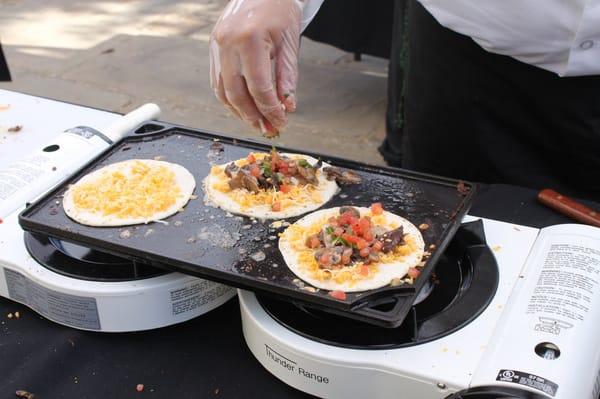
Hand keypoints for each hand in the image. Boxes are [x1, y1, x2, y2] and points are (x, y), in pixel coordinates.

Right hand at [210, 0, 302, 136]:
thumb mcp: (289, 45)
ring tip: (255, 123)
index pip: (259, 87)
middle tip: (267, 130)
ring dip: (239, 112)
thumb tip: (287, 107)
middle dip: (253, 117)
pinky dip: (229, 98)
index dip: (270, 110)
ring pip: (222, 91)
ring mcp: (216, 45)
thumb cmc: (280, 13)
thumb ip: (287, 78)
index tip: (281, 122)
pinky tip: (243, 107)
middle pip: (237, 94)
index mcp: (249, 39)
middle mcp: (227, 43)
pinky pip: (217, 81)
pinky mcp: (212, 47)